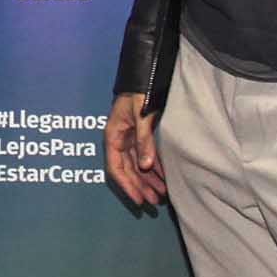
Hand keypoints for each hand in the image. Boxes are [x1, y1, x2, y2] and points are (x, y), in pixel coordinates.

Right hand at [106, 91, 166, 206]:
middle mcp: (119, 139)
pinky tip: (162, 177)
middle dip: (141, 186)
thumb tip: (146, 166)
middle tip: (154, 202)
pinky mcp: (138, 134)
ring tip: (161, 194)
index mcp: (113, 136)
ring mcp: (128, 137)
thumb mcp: (142, 116)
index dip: (128, 186)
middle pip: (128, 170)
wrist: (145, 74)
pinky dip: (153, 167)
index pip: (116, 168)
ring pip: (137, 164)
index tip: (139, 200)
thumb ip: (144, 140)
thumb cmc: (140, 91)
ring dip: (148, 179)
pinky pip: (144, 155)